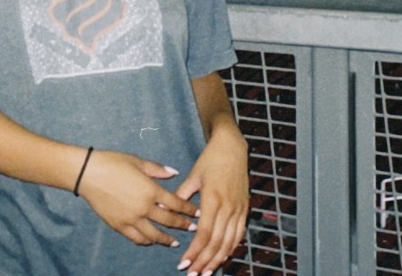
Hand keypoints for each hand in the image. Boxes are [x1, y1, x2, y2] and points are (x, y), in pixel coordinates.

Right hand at [79, 151, 199, 246]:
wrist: (88, 173)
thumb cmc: (113, 162)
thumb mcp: (137, 161)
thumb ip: (157, 169)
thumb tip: (173, 172)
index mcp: (150, 190)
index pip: (176, 203)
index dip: (188, 209)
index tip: (197, 213)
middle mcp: (144, 207)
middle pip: (169, 221)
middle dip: (183, 225)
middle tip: (192, 228)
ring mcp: (132, 219)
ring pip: (154, 235)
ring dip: (167, 239)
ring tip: (175, 241)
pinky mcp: (120, 226)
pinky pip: (137, 238)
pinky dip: (147, 241)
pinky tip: (151, 240)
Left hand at [174, 126, 248, 273]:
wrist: (232, 147)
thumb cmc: (210, 159)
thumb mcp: (193, 175)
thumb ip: (182, 195)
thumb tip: (167, 209)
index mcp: (212, 199)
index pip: (203, 233)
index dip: (194, 251)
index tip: (184, 263)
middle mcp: (227, 207)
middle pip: (216, 242)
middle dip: (204, 261)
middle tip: (192, 274)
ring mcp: (238, 209)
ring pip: (229, 242)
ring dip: (217, 260)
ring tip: (206, 272)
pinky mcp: (245, 209)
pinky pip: (239, 235)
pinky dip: (230, 249)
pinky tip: (222, 258)